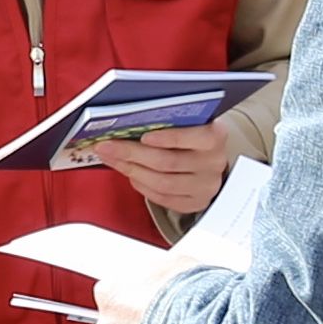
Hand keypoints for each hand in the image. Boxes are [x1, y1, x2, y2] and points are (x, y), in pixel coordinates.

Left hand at [82, 125, 233, 220]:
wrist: (210, 161)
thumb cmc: (193, 136)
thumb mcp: (189, 122)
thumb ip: (169, 121)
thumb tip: (128, 121)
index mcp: (214, 138)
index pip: (193, 138)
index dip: (168, 138)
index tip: (144, 136)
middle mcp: (213, 164)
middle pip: (169, 162)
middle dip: (132, 154)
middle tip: (107, 146)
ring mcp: (205, 186)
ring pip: (163, 183)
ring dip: (131, 170)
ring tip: (112, 159)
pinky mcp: (194, 202)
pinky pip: (163, 198)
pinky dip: (142, 186)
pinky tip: (129, 174)